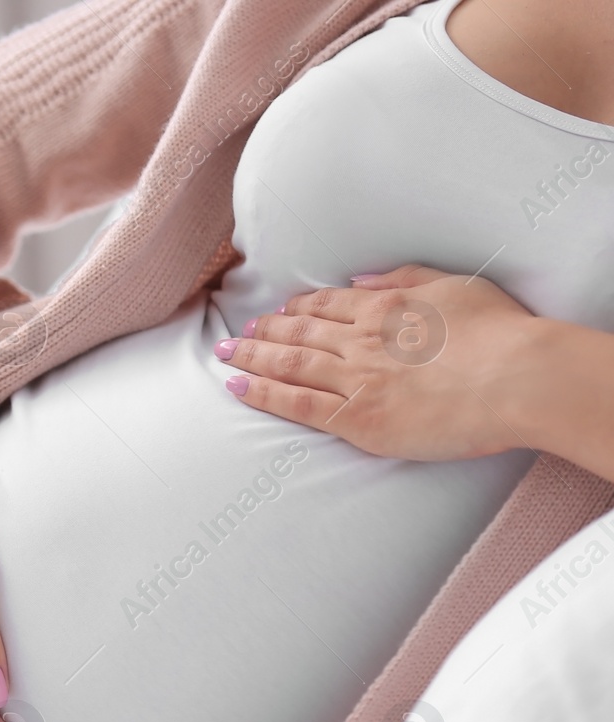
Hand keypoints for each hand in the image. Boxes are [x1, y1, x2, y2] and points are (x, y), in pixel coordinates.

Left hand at [217, 265, 538, 460]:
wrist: (518, 378)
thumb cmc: (503, 334)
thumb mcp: (457, 286)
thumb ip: (407, 279)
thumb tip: (361, 282)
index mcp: (387, 308)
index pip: (329, 307)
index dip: (298, 309)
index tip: (279, 311)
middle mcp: (362, 340)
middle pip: (299, 333)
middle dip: (263, 332)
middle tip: (238, 334)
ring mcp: (356, 379)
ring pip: (289, 364)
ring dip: (251, 358)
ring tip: (226, 355)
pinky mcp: (357, 418)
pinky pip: (297, 404)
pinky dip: (262, 393)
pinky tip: (236, 387)